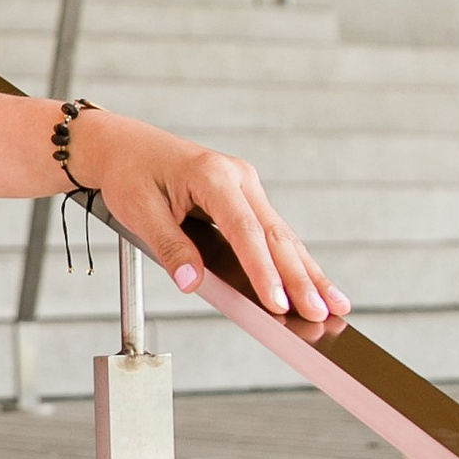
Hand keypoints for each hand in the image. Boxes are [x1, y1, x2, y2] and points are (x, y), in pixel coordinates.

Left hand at [72, 108, 349, 327]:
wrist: (124, 146)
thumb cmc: (130, 173)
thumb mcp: (139, 210)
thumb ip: (169, 246)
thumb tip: (192, 282)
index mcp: (214, 175)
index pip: (246, 232)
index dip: (265, 271)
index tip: (278, 304)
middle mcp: (239, 177)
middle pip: (276, 236)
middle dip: (301, 278)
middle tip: (322, 312)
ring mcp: (247, 185)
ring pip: (283, 235)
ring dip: (308, 272)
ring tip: (334, 305)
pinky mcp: (246, 197)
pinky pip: (273, 233)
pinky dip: (294, 261)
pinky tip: (313, 284)